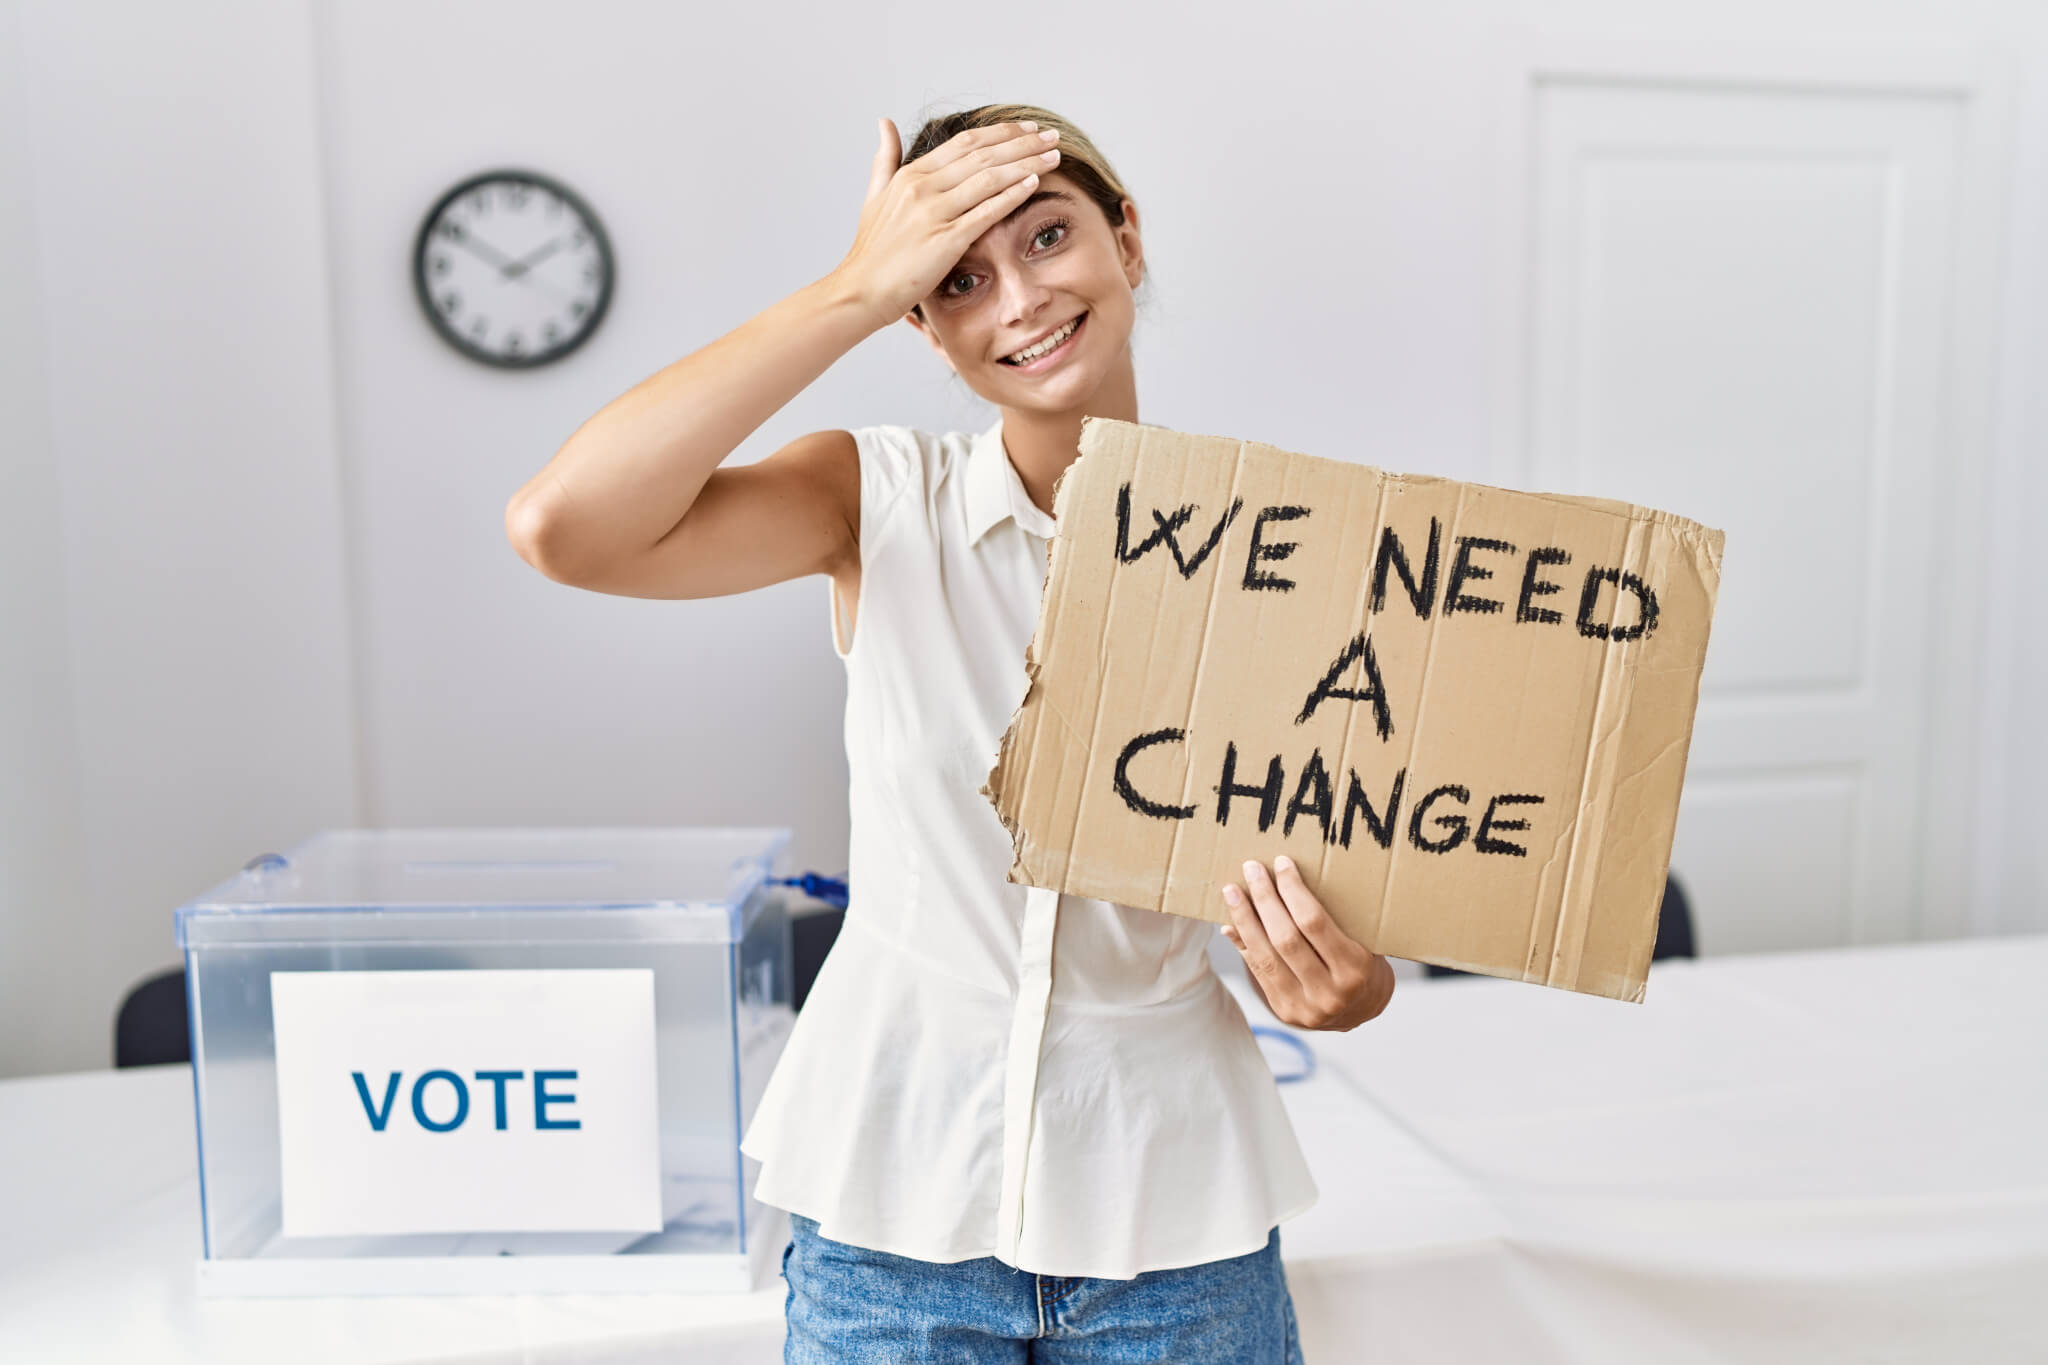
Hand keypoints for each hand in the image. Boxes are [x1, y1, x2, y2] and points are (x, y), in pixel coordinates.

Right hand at [832, 116, 1061, 328]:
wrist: (860, 292)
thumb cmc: (871, 252)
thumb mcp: (875, 196)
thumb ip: (885, 158)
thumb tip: (884, 122)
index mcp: (910, 175)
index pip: (965, 143)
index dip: (1000, 132)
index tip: (1027, 128)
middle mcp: (922, 188)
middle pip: (983, 154)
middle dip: (1022, 143)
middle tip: (1052, 137)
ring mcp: (933, 213)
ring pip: (989, 178)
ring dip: (1025, 164)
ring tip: (1053, 156)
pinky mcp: (944, 241)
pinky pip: (985, 212)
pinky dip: (1011, 195)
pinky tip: (1034, 184)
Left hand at [1221, 856, 1393, 1030]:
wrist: (1363, 1009)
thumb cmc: (1364, 962)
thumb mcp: (1362, 938)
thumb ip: (1331, 918)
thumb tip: (1285, 883)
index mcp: (1355, 969)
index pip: (1313, 923)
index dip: (1293, 890)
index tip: (1281, 863)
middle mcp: (1330, 992)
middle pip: (1285, 938)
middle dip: (1265, 899)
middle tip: (1252, 868)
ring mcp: (1305, 1007)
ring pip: (1265, 957)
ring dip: (1244, 919)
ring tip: (1232, 891)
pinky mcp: (1285, 1011)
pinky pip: (1258, 972)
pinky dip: (1243, 944)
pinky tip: (1231, 923)